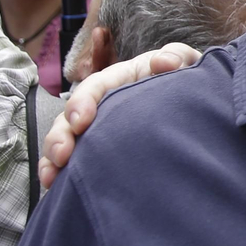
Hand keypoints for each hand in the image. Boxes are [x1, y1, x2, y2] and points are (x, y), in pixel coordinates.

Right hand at [37, 43, 201, 189]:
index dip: (83, 102)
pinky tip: (55, 188)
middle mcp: (102, 103)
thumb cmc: (184, 78)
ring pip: (66, 140)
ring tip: (51, 177)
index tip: (81, 122)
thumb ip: (177, 57)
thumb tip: (164, 62)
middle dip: (61, 135)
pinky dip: (59, 173)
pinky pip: (73, 162)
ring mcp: (98, 128)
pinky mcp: (99, 149)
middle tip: (62, 155)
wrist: (194, 104)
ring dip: (53, 158)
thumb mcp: (184, 63)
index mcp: (120, 79)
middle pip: (71, 117)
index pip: (94, 87)